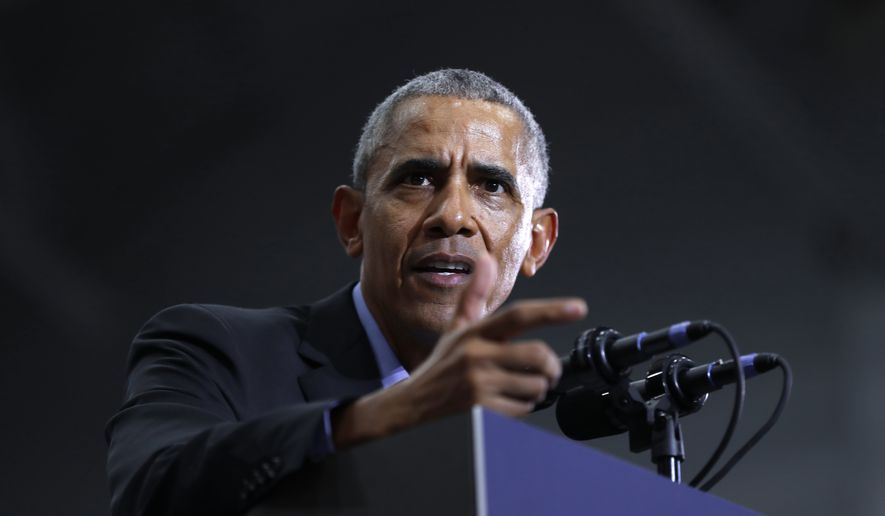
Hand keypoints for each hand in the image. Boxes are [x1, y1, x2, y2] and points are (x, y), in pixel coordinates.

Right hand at [332, 254, 586, 448]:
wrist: (415, 399)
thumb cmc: (443, 360)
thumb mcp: (458, 325)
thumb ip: (476, 293)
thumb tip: (486, 259)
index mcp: (475, 331)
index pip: (518, 316)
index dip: (551, 311)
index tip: (579, 307)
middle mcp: (476, 354)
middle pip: (536, 355)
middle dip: (551, 366)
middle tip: (549, 369)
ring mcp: (478, 381)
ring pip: (534, 385)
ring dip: (540, 388)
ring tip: (528, 385)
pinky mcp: (480, 406)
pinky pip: (523, 407)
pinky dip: (527, 406)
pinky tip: (515, 399)